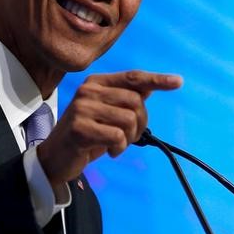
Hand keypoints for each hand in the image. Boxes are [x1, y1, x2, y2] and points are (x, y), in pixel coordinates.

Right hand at [37, 70, 181, 186]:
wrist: (56, 156)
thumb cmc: (85, 134)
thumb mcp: (106, 114)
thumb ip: (124, 99)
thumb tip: (149, 88)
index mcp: (95, 83)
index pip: (132, 77)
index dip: (156, 79)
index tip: (178, 82)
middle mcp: (88, 91)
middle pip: (135, 101)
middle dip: (140, 123)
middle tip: (130, 137)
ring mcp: (82, 108)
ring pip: (128, 119)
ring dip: (129, 138)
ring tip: (117, 144)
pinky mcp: (79, 128)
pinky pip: (117, 136)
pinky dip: (119, 148)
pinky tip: (109, 151)